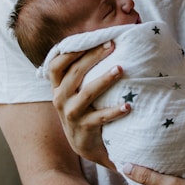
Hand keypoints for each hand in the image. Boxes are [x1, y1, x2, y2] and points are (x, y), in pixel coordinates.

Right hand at [49, 43, 129, 164]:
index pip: (57, 65)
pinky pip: (100, 117)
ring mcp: (71, 114)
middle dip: (93, 57)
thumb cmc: (85, 109)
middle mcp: (61, 99)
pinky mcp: (84, 128)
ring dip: (104, 79)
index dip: (71, 51)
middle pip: (75, 73)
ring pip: (87, 93)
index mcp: (58, 87)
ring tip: (120, 69)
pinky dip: (114, 111)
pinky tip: (128, 106)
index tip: (92, 40)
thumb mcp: (76, 91)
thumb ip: (82, 72)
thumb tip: (106, 43)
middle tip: (112, 46)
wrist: (84, 145)